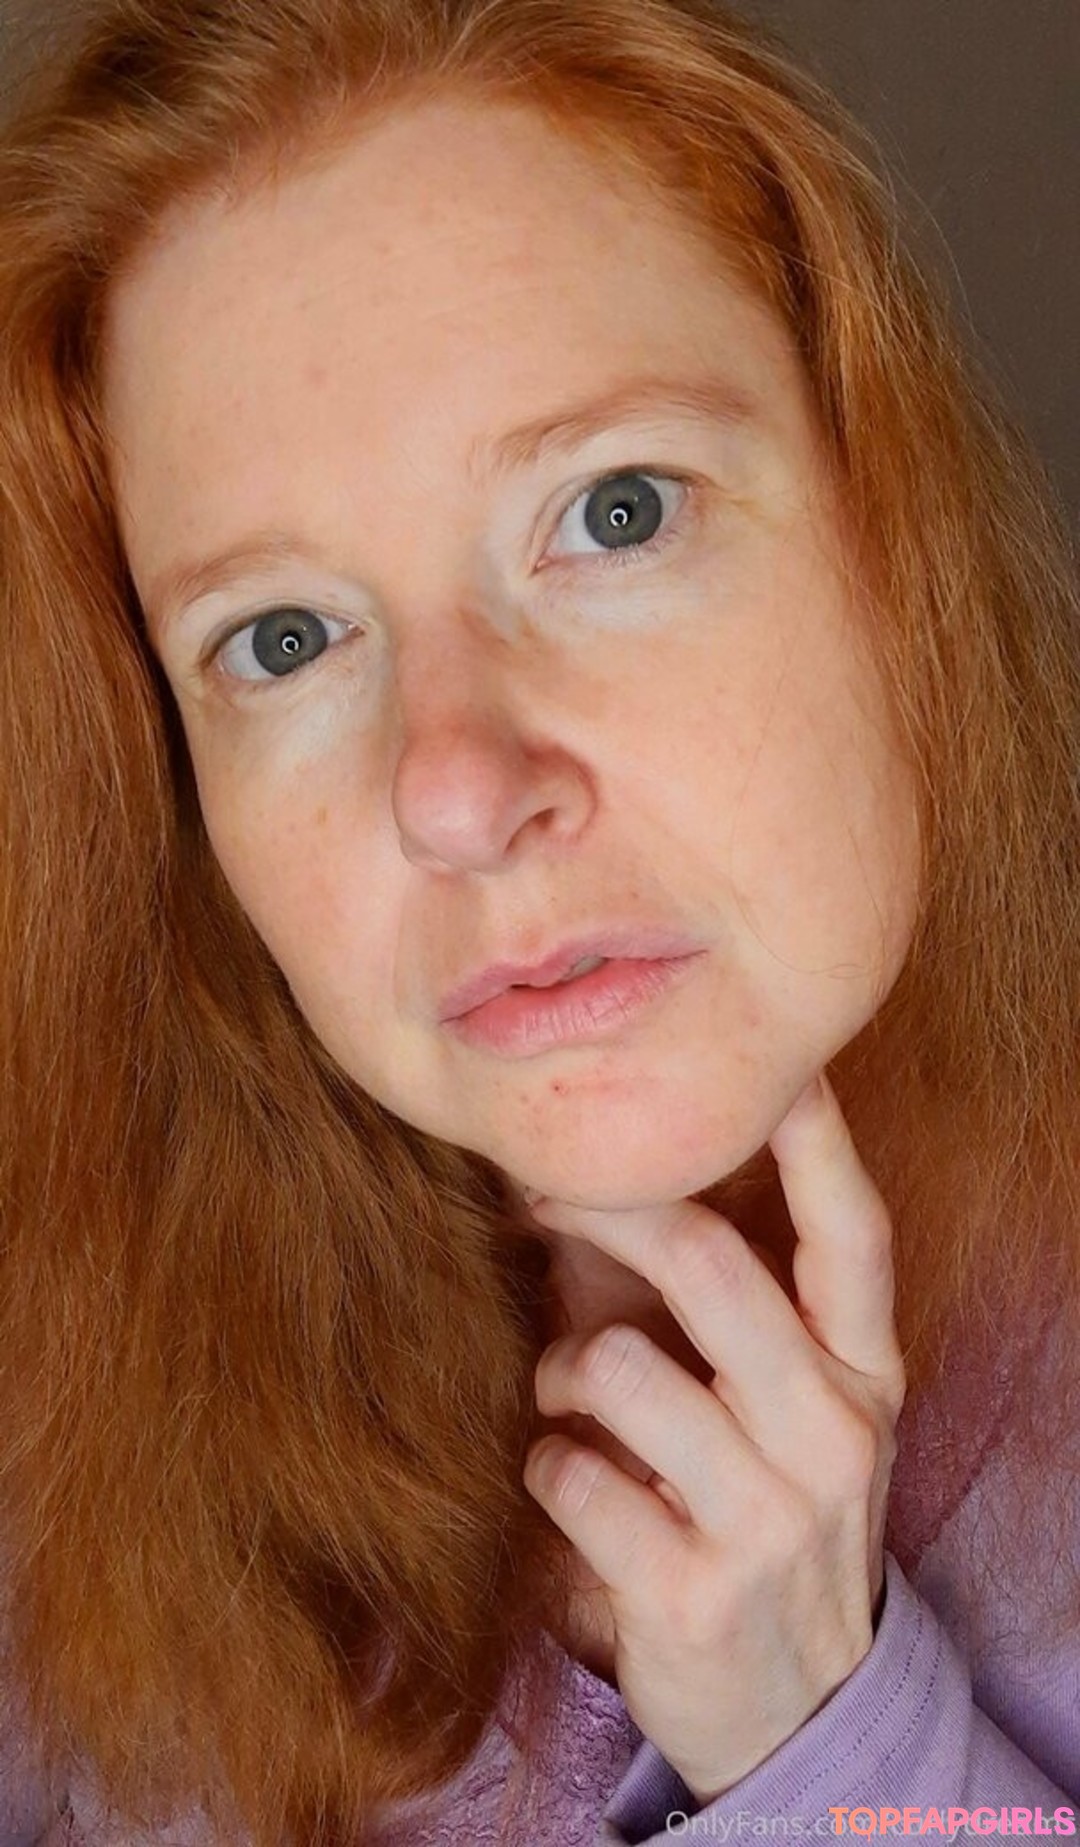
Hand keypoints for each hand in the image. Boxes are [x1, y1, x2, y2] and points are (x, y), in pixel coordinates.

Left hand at [521, 1072, 906, 1803]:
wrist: (796, 1710)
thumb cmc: (759, 1513)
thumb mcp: (769, 1411)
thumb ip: (695, 1301)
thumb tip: (573, 1180)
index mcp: (861, 1374)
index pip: (852, 1233)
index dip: (815, 1139)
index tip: (776, 1059)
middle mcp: (832, 1432)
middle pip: (711, 1264)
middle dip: (607, 1208)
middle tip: (545, 1195)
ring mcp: (771, 1517)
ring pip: (621, 1365)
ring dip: (563, 1370)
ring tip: (567, 1397)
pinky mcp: (695, 1592)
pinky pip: (573, 1475)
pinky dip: (545, 1466)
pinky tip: (567, 1482)